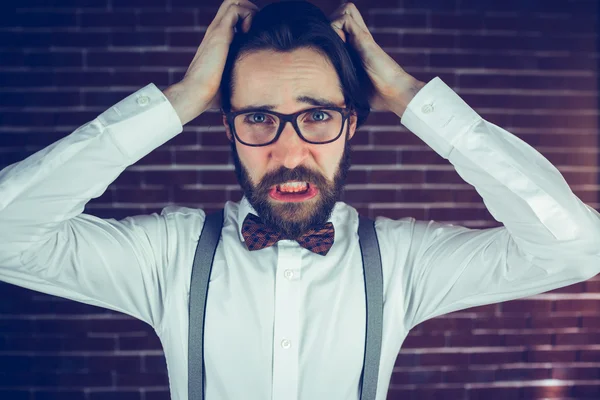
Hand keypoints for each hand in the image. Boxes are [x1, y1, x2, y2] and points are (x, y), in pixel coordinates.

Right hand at [164, 0, 258, 124]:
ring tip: (253, 30)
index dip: (247, 19)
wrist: (196, 93)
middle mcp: (215, 30)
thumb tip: (251, 90)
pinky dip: (248, 16)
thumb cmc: (211, 93)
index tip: (255, 36)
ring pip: (234, 1)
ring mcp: (216, 29)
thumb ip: (237, 75)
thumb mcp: (229, 79)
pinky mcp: (219, 33)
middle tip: (256, 28)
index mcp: (217, 40)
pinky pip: (236, 9)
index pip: (231, 16)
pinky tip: (248, 34)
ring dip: (250, 10)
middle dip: (250, 9)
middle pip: (232, 3)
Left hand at [329, 2, 424, 116]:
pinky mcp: (363, 38)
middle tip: (329, 43)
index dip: (331, 33)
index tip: (326, 50)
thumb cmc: (378, 96)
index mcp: (357, 49)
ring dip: (332, 23)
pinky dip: (335, 29)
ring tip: (335, 43)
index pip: (341, 28)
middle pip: (343, 14)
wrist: (395, 94)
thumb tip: (331, 104)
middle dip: (330, 23)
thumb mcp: (354, 90)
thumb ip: (344, 89)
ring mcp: (361, 37)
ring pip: (344, 11)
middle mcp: (359, 39)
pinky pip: (344, 19)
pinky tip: (339, 45)